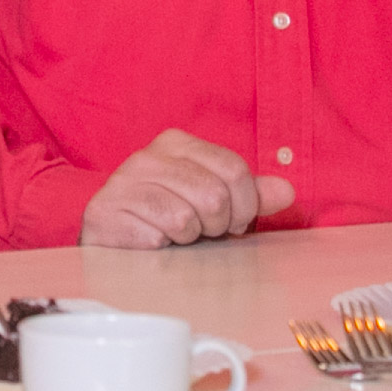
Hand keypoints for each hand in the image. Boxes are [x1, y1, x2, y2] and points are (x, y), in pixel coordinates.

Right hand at [81, 129, 291, 248]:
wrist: (109, 236)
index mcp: (177, 142)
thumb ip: (249, 194)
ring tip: (174, 235)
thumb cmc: (165, 217)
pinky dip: (161, 248)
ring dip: (187, 238)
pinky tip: (151, 242)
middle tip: (201, 232)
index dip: (244, 206)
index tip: (233, 222)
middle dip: (215, 226)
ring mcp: (122, 183)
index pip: (234, 169)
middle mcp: (147, 156)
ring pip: (185, 219)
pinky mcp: (104, 213)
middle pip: (214, 196)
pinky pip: (155, 237)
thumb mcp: (211, 200)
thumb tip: (287, 192)